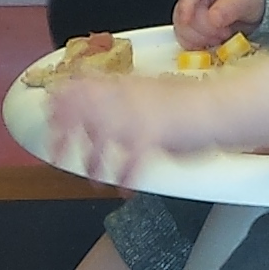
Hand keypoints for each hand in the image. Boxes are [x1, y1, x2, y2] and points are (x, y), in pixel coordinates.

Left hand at [41, 72, 219, 187]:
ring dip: (94, 160)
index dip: (62, 100)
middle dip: (65, 132)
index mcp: (125, 85)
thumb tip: (101, 109)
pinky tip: (123, 185)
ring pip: (101, 136)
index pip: (82, 85)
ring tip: (93, 177)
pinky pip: (131, 158)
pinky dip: (125, 174)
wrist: (219, 107)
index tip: (49, 114)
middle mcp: (128, 96)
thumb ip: (124, 100)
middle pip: (83, 109)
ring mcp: (140, 114)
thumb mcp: (149, 94)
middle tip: (57, 153)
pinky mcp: (154, 134)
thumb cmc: (189, 107)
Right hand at [172, 0, 265, 48]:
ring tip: (223, 37)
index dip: (186, 7)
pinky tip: (215, 44)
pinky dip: (200, 45)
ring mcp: (195, 8)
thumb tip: (213, 19)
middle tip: (223, 33)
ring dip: (200, 39)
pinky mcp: (196, 24)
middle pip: (183, 13)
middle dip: (201, 29)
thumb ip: (231, 6)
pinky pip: (189, 38)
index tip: (189, 23)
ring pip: (183, 28)